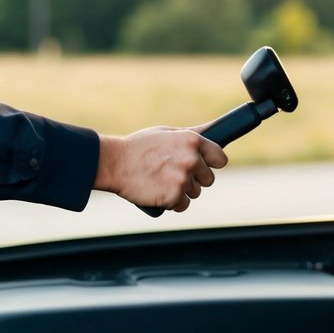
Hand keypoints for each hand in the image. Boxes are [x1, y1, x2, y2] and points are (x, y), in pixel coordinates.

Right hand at [95, 127, 227, 211]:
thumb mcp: (166, 133)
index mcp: (192, 140)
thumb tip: (216, 127)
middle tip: (171, 173)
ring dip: (181, 191)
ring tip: (160, 181)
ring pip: (194, 193)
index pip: (220, 158)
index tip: (202, 166)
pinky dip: (172, 202)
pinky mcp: (174, 196)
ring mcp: (183, 179)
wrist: (113, 163)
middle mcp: (191, 159)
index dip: (210, 164)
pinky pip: (182, 205)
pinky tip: (158, 191)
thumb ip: (192, 134)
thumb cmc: (139, 146)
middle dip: (194, 179)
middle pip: (208, 179)